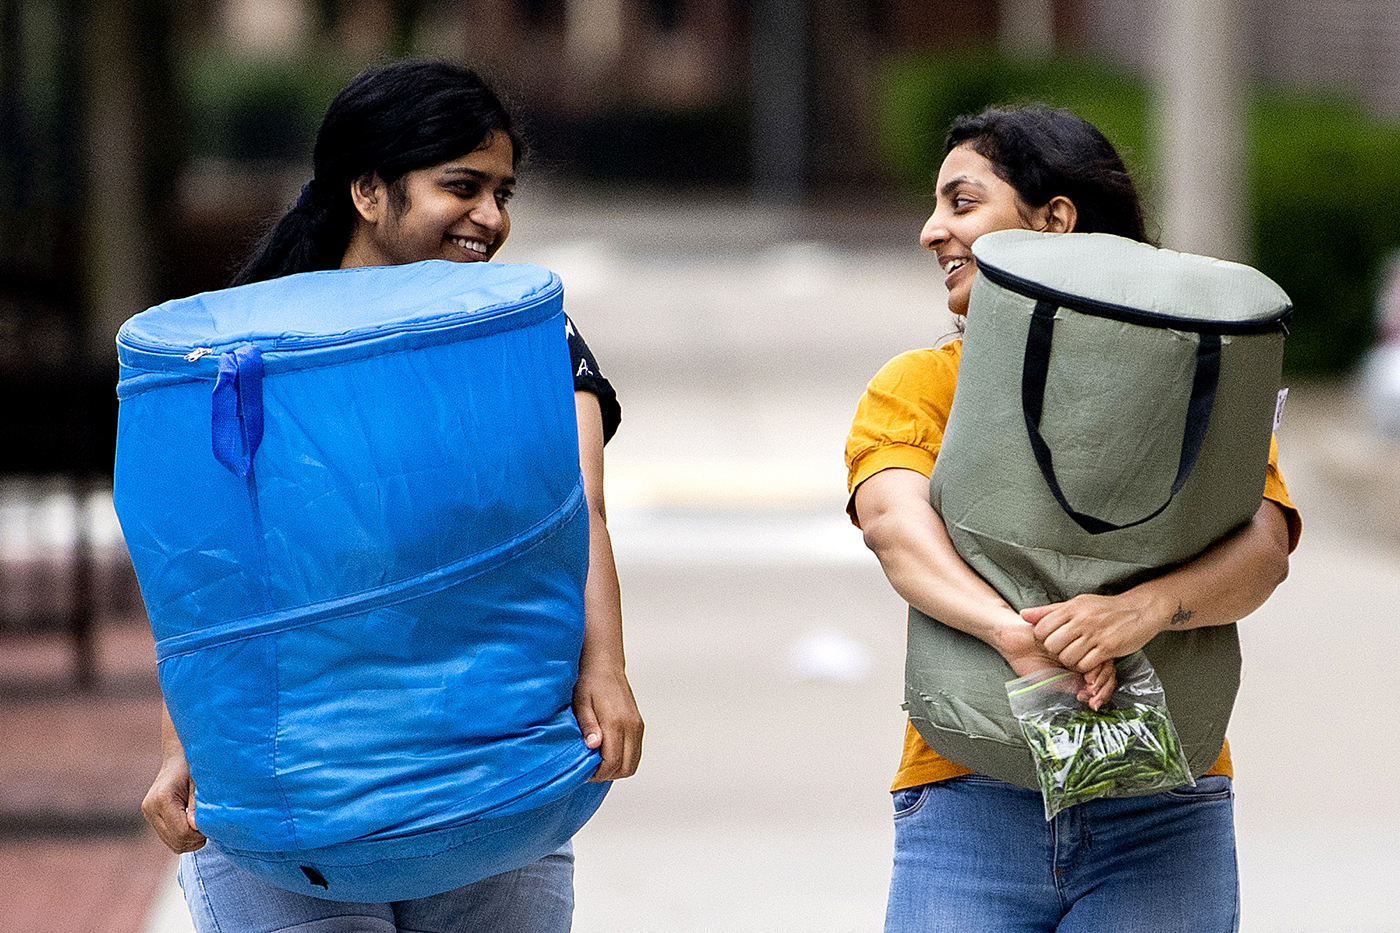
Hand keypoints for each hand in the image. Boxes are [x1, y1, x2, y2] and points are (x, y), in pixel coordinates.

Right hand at [142, 753, 205, 852]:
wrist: (178, 758)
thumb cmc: (192, 767)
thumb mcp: (199, 784)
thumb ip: (197, 805)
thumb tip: (196, 827)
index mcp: (162, 799)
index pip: (181, 832)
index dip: (198, 834)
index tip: (211, 825)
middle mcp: (150, 809)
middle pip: (175, 841)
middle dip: (195, 839)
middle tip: (209, 827)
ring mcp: (149, 814)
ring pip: (172, 843)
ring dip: (189, 840)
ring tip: (202, 826)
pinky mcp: (151, 817)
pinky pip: (169, 838)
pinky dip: (183, 837)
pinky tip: (193, 825)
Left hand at [573, 667, 642, 781]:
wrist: (604, 665)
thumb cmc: (589, 682)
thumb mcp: (580, 703)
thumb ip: (588, 726)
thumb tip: (593, 746)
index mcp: (615, 722)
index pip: (612, 761)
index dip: (598, 773)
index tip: (585, 773)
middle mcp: (631, 725)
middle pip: (625, 767)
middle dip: (607, 774)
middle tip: (590, 770)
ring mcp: (637, 726)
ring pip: (633, 763)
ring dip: (617, 768)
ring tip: (598, 763)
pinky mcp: (639, 725)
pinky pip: (635, 753)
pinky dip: (624, 759)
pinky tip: (608, 753)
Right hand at [1000, 615, 1115, 708]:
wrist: (1013, 642)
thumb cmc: (1027, 661)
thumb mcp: (1049, 681)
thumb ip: (1069, 685)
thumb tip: (1090, 694)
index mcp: (1078, 669)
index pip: (1100, 682)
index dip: (1101, 694)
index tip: (1092, 703)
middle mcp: (1082, 658)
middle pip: (1106, 673)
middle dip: (1104, 689)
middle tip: (1094, 698)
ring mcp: (1080, 646)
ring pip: (1103, 663)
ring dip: (1100, 680)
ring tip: (1090, 689)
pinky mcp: (1077, 636)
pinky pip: (1094, 651)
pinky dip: (1094, 666)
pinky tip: (1086, 676)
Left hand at [1022, 594, 1162, 673]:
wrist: (1139, 610)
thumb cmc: (1104, 608)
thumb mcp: (1076, 603)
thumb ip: (1049, 611)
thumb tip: (1024, 615)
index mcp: (1071, 608)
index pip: (1042, 628)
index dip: (1041, 638)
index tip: (1049, 640)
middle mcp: (1081, 620)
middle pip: (1052, 645)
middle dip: (1053, 652)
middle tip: (1061, 651)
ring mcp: (1095, 634)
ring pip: (1067, 657)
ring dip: (1068, 661)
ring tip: (1074, 656)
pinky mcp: (1108, 648)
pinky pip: (1085, 664)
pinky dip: (1083, 667)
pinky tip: (1086, 661)